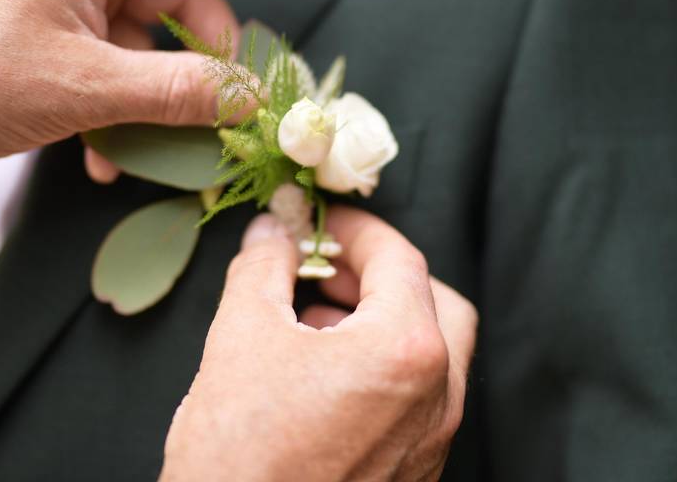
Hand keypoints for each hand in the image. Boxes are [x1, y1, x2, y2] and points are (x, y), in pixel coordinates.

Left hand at [0, 0, 329, 206]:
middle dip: (205, 57)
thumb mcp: (85, 86)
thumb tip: (247, 98)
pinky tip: (106, 157)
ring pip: (153, 40)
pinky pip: (120, 64)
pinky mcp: (62, 35)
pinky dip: (125, 107)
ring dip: (160, 99)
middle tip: (221, 112)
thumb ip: (175, 91)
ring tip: (143, 150)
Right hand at [161, 207, 477, 481]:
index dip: (354, 228)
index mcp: (406, 351)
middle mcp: (436, 398)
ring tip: (312, 316)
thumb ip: (264, 265)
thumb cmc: (241, 455)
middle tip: (326, 266)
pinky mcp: (412, 473)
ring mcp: (430, 442)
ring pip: (430, 353)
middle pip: (434, 301)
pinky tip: (322, 370)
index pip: (398, 258)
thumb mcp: (242, 335)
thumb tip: (274, 229)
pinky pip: (416, 400)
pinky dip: (381, 366)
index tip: (319, 220)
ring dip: (379, 319)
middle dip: (380, 273)